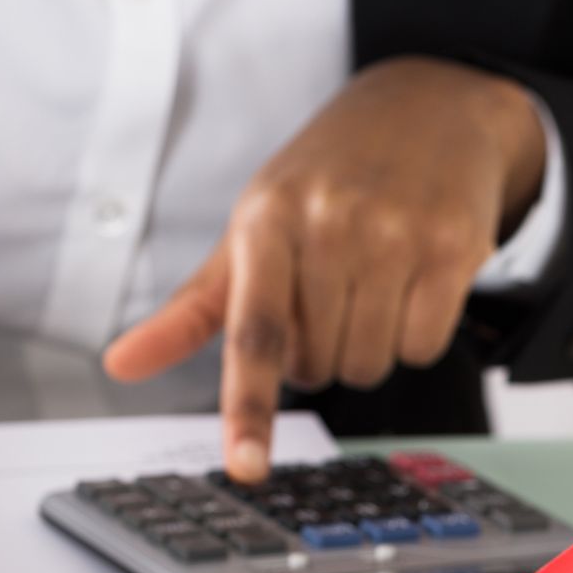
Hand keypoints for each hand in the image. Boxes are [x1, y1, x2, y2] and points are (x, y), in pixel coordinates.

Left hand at [102, 56, 545, 480]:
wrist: (424, 107)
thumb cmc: (322, 181)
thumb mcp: (249, 233)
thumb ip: (189, 311)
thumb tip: (118, 365)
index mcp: (266, 223)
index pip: (253, 336)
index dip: (248, 408)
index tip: (246, 465)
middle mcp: (330, 224)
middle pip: (318, 367)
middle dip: (319, 349)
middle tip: (329, 290)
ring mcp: (396, 233)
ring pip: (371, 364)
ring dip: (367, 346)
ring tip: (371, 282)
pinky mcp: (454, 247)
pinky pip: (424, 348)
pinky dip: (415, 334)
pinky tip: (411, 281)